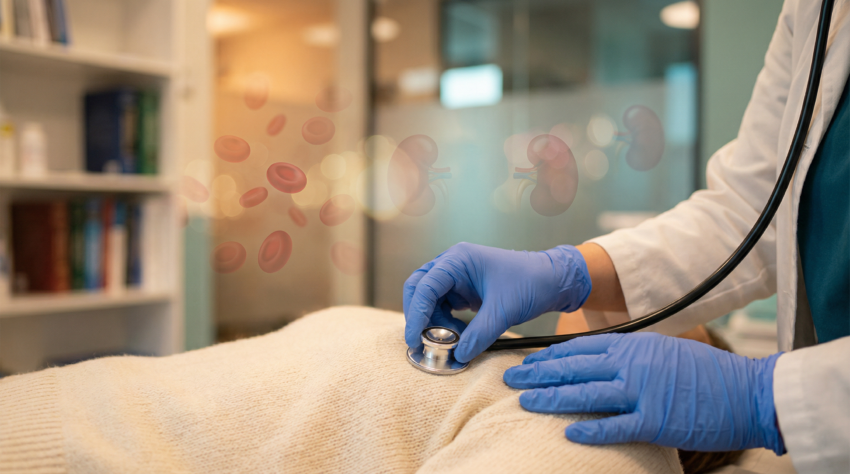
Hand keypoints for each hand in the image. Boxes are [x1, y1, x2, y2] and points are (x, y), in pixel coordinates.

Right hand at [403, 242, 590, 362]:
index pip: (425, 286)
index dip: (416, 314)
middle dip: (418, 316)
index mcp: (458, 260)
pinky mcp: (464, 291)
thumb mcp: (504, 311)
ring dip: (433, 323)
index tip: (414, 338)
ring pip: (429, 301)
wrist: (553, 281)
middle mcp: (453, 265)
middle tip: (420, 342)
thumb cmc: (531, 283)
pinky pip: (443, 308)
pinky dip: (445, 324)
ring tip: (450, 342)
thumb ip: (479, 334)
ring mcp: (457, 278)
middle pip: (419, 289)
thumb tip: (457, 356)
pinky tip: (458, 337)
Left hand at [503, 333, 784, 453]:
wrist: (749, 392)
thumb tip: (601, 362)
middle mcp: (633, 365)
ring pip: (586, 395)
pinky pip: (615, 427)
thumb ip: (631, 355)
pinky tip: (567, 433)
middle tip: (510, 378)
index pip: (580, 349)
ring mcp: (643, 392)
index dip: (550, 357)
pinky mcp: (655, 420)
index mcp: (633, 346)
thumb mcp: (664, 352)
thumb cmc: (708, 374)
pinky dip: (590, 430)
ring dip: (552, 398)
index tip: (526, 361)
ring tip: (524, 401)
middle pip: (574, 369)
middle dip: (538, 374)